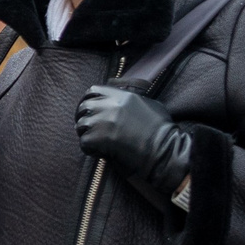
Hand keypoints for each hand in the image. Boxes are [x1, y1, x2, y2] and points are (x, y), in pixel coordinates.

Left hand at [75, 85, 191, 201]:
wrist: (164, 151)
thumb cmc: (161, 131)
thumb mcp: (149, 105)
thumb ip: (130, 100)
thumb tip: (119, 102)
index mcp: (122, 96)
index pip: (93, 91)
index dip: (89, 100)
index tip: (89, 110)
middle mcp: (110, 105)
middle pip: (84, 107)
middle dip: (84, 117)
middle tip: (90, 129)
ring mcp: (102, 121)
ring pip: (81, 125)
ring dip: (86, 134)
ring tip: (97, 142)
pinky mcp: (98, 138)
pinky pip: (84, 142)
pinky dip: (90, 149)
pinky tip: (102, 152)